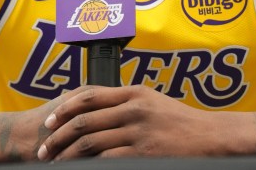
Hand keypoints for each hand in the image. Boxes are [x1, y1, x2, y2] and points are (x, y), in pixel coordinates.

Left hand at [37, 85, 242, 160]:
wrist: (211, 138)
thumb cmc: (182, 123)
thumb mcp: (154, 102)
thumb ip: (128, 102)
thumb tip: (97, 108)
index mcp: (134, 92)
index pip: (89, 96)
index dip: (64, 109)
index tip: (50, 121)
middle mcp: (133, 108)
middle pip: (83, 121)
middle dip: (58, 137)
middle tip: (44, 149)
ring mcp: (138, 131)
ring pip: (90, 142)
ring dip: (67, 155)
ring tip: (56, 164)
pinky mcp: (143, 152)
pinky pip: (107, 160)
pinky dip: (89, 166)